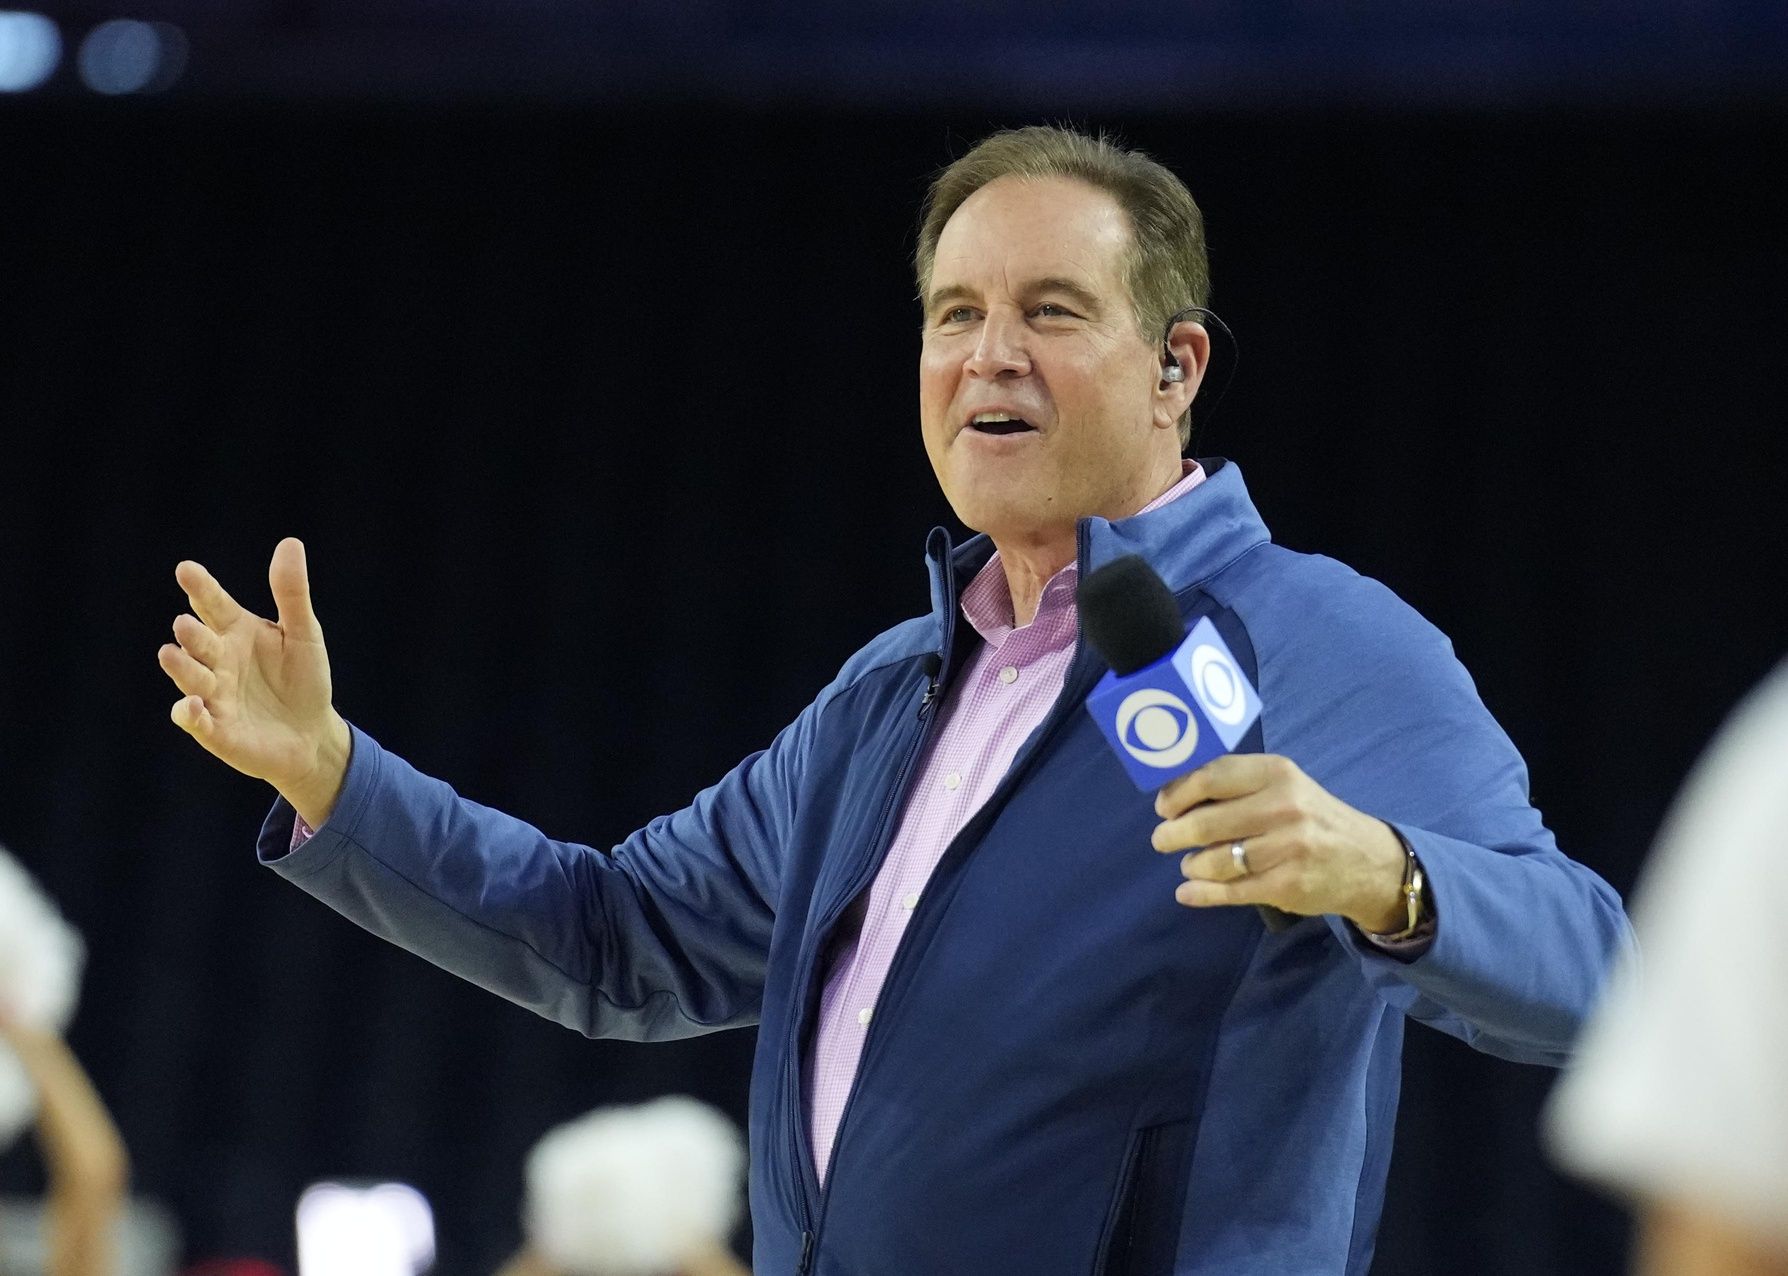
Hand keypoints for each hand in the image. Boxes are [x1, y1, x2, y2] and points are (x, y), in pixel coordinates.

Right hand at [158, 538, 350, 826]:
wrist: (313, 734)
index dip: (201, 588)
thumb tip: (290, 543)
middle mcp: (218, 661)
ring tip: (172, 653)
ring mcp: (214, 695)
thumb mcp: (305, 633)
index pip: (214, 605)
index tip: (187, 569)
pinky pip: (196, 720)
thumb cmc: (304, 679)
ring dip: (182, 668)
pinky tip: (191, 705)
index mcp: (236, 632)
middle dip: (192, 634)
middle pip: (200, 643)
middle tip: (186, 623)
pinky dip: (190, 713)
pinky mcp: (216, 729)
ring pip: (191, 679)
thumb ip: (292, 593)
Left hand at [1151, 754, 1407, 932]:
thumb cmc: (1311, 817)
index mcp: (1276, 773)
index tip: (1163, 807)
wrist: (1367, 861)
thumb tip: (1174, 794)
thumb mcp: (1283, 786)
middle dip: (1173, 834)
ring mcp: (1287, 848)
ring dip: (1191, 865)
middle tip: (1162, 839)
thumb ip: (1236, 785)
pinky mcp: (1288, 886)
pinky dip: (1201, 893)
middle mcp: (1283, 807)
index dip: (1177, 794)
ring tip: (1191, 864)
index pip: (1211, 777)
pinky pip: (1230, 891)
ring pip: (1215, 860)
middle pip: (1206, 822)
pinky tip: (1188, 892)